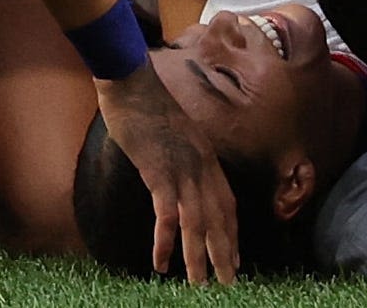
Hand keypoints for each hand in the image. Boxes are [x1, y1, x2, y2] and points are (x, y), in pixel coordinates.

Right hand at [94, 65, 241, 281]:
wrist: (132, 82)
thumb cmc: (148, 105)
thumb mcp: (176, 133)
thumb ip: (182, 155)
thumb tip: (178, 176)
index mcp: (207, 158)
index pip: (227, 204)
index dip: (231, 233)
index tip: (235, 259)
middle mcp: (201, 166)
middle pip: (218, 218)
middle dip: (224, 254)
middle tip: (228, 283)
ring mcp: (182, 170)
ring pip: (197, 222)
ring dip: (198, 257)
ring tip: (199, 284)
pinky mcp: (158, 172)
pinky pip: (167, 214)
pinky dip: (166, 241)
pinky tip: (161, 262)